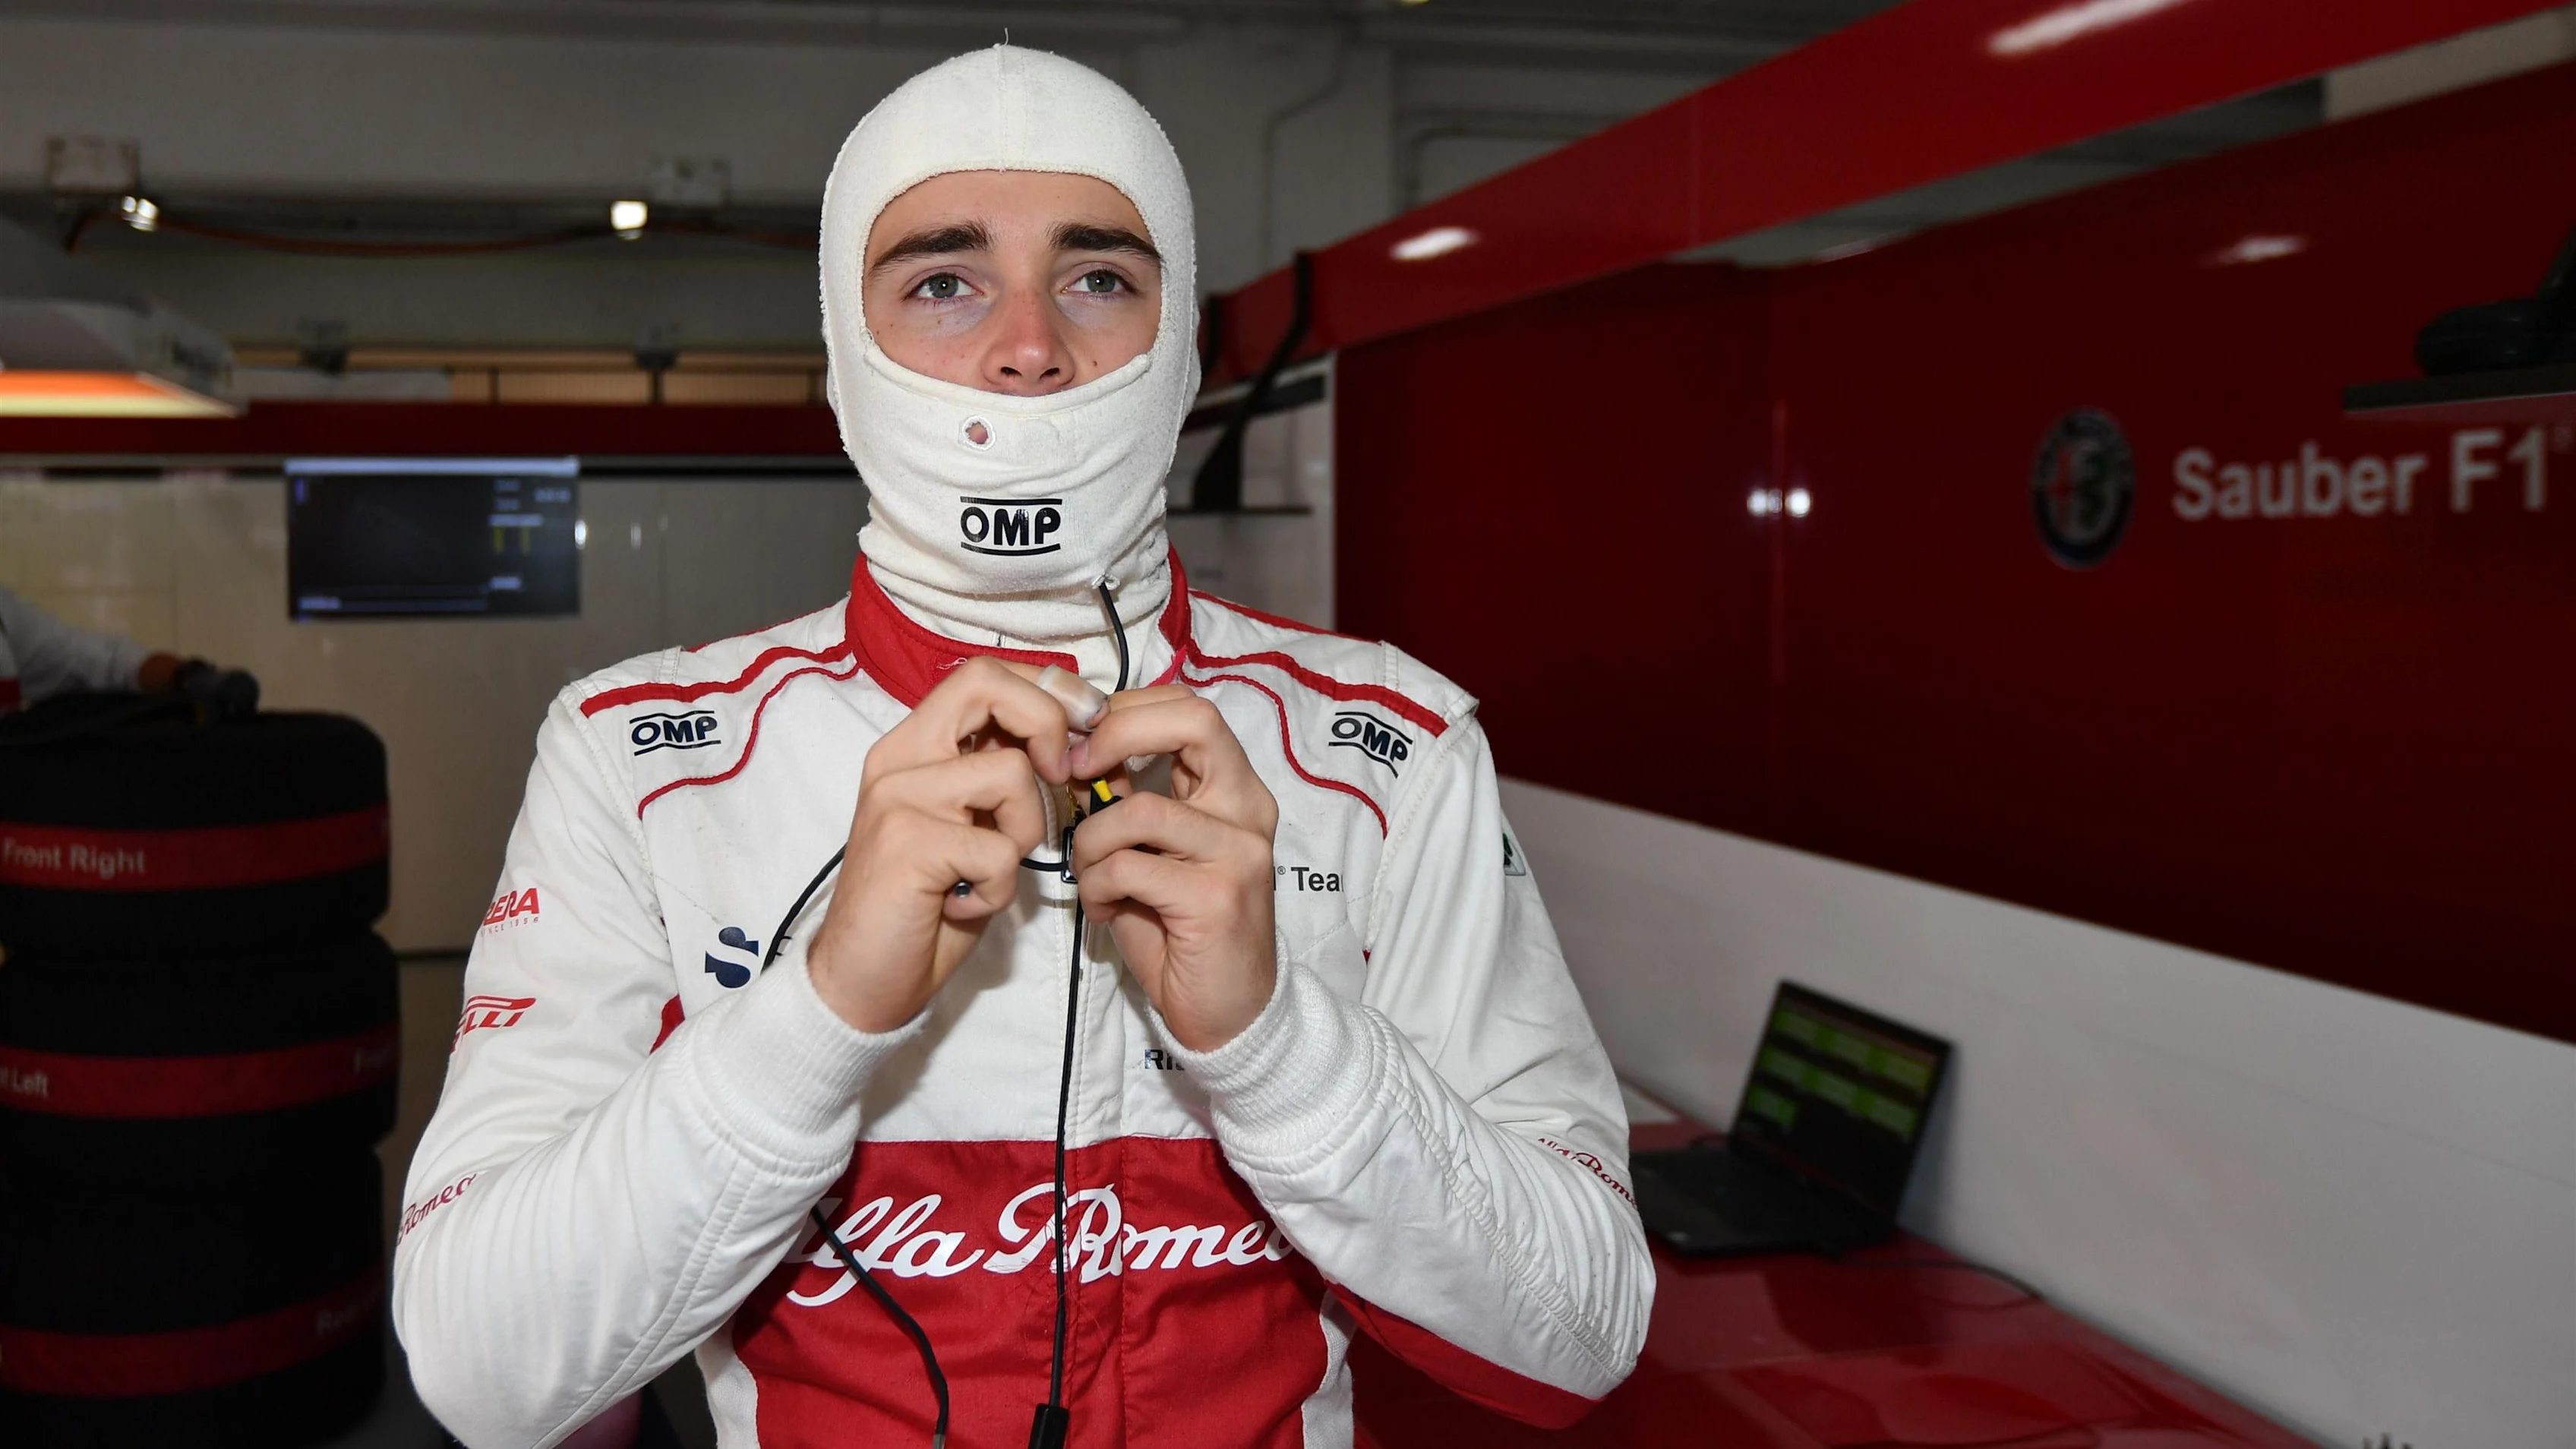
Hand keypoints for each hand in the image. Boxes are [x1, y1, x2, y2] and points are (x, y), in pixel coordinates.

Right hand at [806, 658, 1077, 1031]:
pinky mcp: (906, 843)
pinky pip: (1000, 850)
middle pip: (987, 685)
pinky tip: (965, 904)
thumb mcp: (970, 824)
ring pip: (1011, 774)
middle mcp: (898, 757)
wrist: (861, 979)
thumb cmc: (927, 904)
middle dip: (1048, 723)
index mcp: (914, 745)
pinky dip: (1000, 888)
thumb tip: (1074, 735)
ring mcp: (898, 797)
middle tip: (1060, 777)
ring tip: (988, 871)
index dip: (1048, 688)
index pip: (983, 675)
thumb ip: (1000, 775)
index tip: (1087, 724)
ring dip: (1025, 833)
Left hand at [1068, 687, 1279, 1051]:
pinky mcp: (1216, 897)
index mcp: (1235, 790)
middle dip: (1116, 733)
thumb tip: (1078, 752)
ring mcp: (1238, 852)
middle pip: (1192, 720)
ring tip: (1089, 877)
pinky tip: (1106, 910)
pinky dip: (1097, 887)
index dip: (1127, 711)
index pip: (1191, 708)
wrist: (1228, 1013)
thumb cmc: (1181, 930)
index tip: (1082, 746)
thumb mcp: (1154, 852)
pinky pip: (1128, 867)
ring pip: (1137, 809)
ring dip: (1089, 844)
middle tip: (1075, 771)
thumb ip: (1130, 800)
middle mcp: (1248, 809)